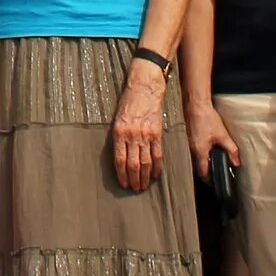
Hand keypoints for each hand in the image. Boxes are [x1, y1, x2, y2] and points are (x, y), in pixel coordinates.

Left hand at [111, 63, 167, 193]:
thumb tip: (120, 155)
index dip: (122, 175)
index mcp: (119, 132)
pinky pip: (158, 154)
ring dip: (144, 177)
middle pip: (133, 164)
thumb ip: (119, 136)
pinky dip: (157, 167)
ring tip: (143, 186)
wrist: (144, 86)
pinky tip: (155, 175)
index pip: (120, 160)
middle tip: (134, 189)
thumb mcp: (117, 117)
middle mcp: (132, 135)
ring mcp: (145, 135)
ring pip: (145, 162)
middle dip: (133, 179)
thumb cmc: (129, 101)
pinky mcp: (157, 133)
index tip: (123, 184)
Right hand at [186, 101, 237, 180]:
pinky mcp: (191, 136)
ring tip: (215, 159)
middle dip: (207, 171)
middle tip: (216, 173)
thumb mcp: (223, 135)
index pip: (203, 173)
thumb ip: (231, 150)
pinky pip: (196, 149)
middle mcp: (193, 149)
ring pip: (198, 157)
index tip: (214, 183)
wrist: (196, 105)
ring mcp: (190, 143)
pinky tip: (210, 145)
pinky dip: (203, 151)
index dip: (209, 180)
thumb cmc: (206, 118)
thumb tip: (236, 162)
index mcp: (200, 152)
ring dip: (205, 160)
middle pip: (199, 166)